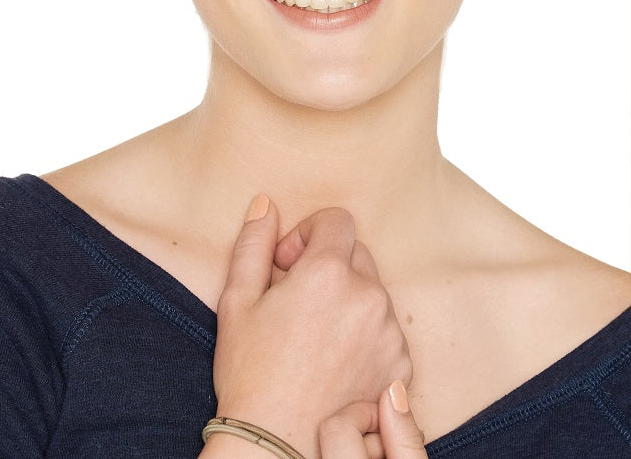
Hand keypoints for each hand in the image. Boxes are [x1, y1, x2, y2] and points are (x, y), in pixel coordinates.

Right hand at [213, 197, 411, 458]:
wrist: (276, 444)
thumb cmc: (250, 372)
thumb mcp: (237, 300)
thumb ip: (253, 243)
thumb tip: (266, 204)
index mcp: (328, 272)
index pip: (336, 219)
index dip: (308, 233)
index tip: (287, 263)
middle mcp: (368, 295)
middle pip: (355, 253)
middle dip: (327, 265)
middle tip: (295, 301)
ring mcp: (389, 332)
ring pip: (370, 291)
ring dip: (346, 299)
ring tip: (312, 337)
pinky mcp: (401, 365)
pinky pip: (385, 328)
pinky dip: (364, 333)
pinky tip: (333, 360)